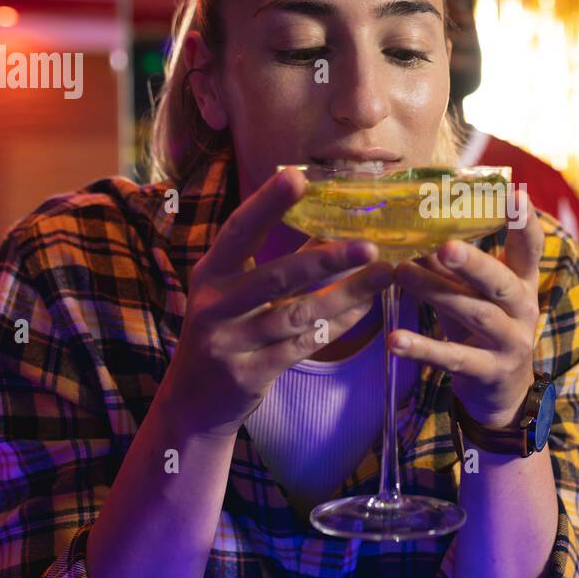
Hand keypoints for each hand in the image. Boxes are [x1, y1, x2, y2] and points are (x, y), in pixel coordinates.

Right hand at [159, 167, 393, 439]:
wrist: (193, 402)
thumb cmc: (224, 332)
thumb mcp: (234, 292)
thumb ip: (275, 262)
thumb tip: (328, 224)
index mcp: (210, 273)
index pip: (239, 231)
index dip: (266, 203)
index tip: (297, 176)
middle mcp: (215, 305)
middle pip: (276, 277)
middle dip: (326, 260)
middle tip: (371, 245)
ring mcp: (230, 342)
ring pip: (299, 315)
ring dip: (347, 294)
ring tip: (385, 275)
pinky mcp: (249, 374)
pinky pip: (302, 346)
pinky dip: (337, 326)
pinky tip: (365, 309)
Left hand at [388, 194, 543, 428]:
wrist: (502, 390)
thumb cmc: (482, 327)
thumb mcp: (471, 292)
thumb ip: (449, 263)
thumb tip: (414, 222)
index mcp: (522, 281)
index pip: (530, 247)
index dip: (525, 223)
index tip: (516, 194)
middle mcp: (523, 308)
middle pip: (500, 282)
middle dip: (473, 262)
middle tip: (445, 245)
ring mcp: (510, 342)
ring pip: (474, 313)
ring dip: (435, 292)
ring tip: (400, 274)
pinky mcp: (490, 371)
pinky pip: (454, 358)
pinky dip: (423, 348)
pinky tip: (395, 340)